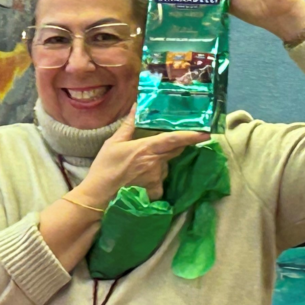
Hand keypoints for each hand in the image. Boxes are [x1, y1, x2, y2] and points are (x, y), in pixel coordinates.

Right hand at [74, 108, 207, 204]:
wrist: (98, 197)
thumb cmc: (104, 168)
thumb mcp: (113, 143)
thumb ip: (128, 125)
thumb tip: (136, 107)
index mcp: (147, 148)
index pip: (174, 139)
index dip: (192, 136)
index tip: (206, 133)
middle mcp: (156, 163)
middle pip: (174, 151)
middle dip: (172, 147)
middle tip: (156, 147)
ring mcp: (157, 179)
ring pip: (165, 167)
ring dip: (158, 164)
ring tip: (136, 169)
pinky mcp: (156, 192)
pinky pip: (160, 182)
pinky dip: (153, 179)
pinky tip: (138, 182)